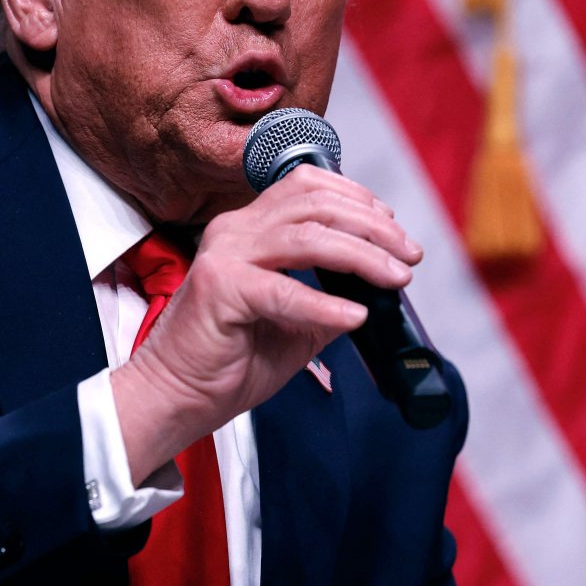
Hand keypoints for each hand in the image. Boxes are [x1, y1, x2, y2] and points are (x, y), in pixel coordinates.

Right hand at [111, 165, 422, 482]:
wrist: (176, 397)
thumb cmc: (227, 362)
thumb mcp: (295, 323)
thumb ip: (329, 298)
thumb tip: (378, 291)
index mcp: (248, 228)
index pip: (309, 188)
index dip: (358, 200)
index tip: (395, 230)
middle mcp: (235, 230)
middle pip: (316, 204)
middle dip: (374, 226)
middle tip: (409, 255)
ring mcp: (224, 255)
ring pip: (308, 236)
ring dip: (362, 255)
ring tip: (394, 278)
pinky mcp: (220, 289)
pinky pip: (284, 289)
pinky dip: (325, 303)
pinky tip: (355, 315)